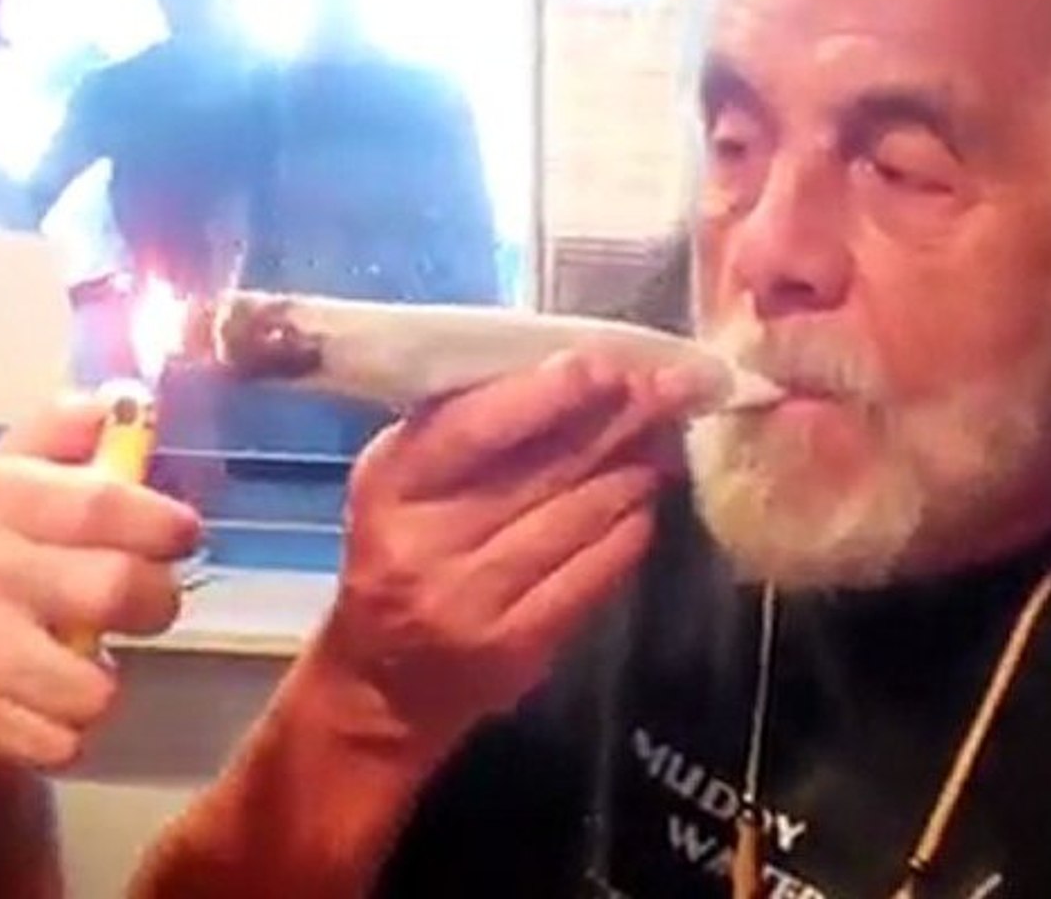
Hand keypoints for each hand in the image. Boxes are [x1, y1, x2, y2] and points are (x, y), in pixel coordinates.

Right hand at [0, 397, 199, 840]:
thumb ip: (60, 440)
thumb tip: (122, 398)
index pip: (103, 500)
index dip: (161, 520)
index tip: (182, 534)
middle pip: (119, 588)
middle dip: (156, 605)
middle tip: (144, 607)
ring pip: (99, 680)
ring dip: (101, 682)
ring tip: (72, 665)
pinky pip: (67, 737)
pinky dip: (65, 733)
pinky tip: (34, 708)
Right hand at [310, 351, 707, 756]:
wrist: (381, 685)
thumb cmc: (400, 555)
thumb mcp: (403, 482)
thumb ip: (465, 429)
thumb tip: (569, 374)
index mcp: (391, 483)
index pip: (476, 426)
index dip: (549, 392)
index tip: (606, 364)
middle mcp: (425, 540)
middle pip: (543, 466)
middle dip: (617, 421)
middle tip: (668, 389)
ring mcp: (472, 598)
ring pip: (579, 516)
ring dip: (633, 473)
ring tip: (662, 445)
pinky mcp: (516, 647)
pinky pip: (593, 573)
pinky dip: (628, 532)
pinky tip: (643, 507)